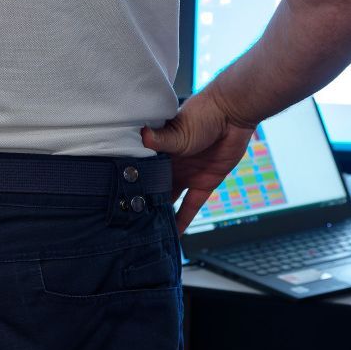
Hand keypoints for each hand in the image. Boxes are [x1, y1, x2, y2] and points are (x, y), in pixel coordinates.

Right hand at [142, 91, 255, 233]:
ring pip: (169, 198)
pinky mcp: (204, 183)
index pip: (141, 168)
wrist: (232, 115)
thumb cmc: (202, 114)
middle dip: (143, 201)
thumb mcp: (179, 129)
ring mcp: (186, 174)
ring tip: (146, 231)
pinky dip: (183, 220)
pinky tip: (175, 235)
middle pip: (153, 186)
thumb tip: (142, 136)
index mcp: (158, 148)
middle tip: (128, 221)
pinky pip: (191, 206)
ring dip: (161, 213)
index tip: (117, 198)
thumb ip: (161, 139)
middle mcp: (169, 163)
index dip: (130, 182)